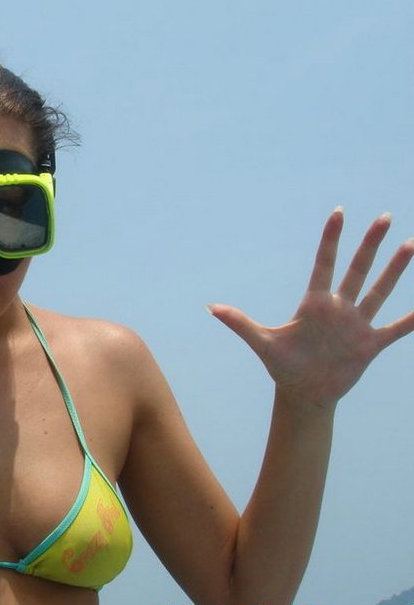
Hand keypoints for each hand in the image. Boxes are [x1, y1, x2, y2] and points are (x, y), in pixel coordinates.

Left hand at [208, 209, 413, 408]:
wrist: (303, 393)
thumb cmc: (282, 366)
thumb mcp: (262, 342)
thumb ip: (240, 323)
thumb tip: (211, 308)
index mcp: (314, 303)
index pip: (324, 264)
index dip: (330, 239)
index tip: (339, 212)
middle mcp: (339, 308)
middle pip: (357, 269)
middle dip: (370, 244)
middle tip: (384, 217)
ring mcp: (356, 325)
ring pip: (379, 291)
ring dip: (396, 269)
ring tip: (411, 244)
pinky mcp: (370, 345)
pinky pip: (396, 328)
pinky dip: (412, 319)